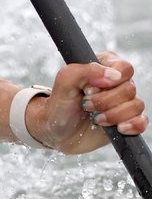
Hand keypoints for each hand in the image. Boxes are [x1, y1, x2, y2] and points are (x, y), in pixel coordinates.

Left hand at [28, 51, 147, 153]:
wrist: (56, 131)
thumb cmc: (59, 104)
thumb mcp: (63, 83)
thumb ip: (83, 71)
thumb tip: (113, 75)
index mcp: (103, 67)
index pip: (123, 67)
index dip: (109, 80)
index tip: (89, 89)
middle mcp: (116, 83)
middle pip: (129, 88)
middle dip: (106, 100)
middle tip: (86, 105)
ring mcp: (123, 102)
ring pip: (136, 105)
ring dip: (113, 114)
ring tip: (95, 118)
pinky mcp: (127, 121)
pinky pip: (142, 121)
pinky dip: (131, 126)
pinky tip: (118, 128)